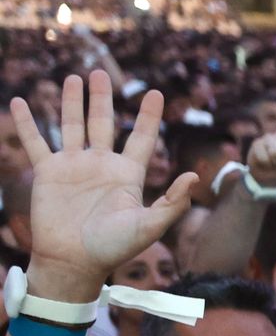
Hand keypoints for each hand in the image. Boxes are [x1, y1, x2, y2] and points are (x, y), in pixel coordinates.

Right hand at [11, 71, 196, 301]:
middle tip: (100, 73)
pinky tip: (21, 100)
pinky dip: (28, 122)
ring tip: (73, 78)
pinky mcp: (48, 172)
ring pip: (72, 125)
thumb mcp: (149, 227)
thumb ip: (172, 202)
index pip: (142, 138)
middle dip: (101, 98)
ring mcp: (74, 166)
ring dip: (70, 102)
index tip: (156, 93)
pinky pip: (36, 142)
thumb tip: (194, 176)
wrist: (75, 262)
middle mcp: (101, 165)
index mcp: (128, 175)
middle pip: (103, 123)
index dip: (149, 116)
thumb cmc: (114, 248)